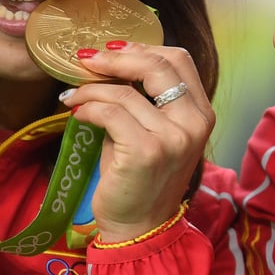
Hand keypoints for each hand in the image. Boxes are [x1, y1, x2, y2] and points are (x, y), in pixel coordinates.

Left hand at [59, 43, 212, 242]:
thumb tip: (108, 61)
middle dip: (116, 57)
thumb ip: (143, 97)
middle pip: (157, 65)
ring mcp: (173, 138)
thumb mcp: (153, 130)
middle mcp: (194, 123)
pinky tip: (77, 113)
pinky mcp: (147, 152)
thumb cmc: (141, 177)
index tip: (112, 48)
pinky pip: (111, 113)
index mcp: (201, 113)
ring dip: (91, 88)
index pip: (179, 60)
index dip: (143, 47)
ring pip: (125, 91)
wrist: (139, 227)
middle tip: (86, 59)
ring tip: (73, 95)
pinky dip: (88, 107)